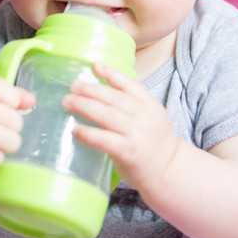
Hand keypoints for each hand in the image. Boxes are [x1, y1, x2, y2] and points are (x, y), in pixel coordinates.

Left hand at [63, 61, 178, 192]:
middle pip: (114, 98)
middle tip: (72, 86)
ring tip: (67, 102)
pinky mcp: (129, 152)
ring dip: (84, 106)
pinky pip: (104, 139)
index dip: (112, 73)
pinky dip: (88, 133)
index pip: (130, 84)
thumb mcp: (151, 117)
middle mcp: (144, 116)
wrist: (169, 171)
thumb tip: (102, 90)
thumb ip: (133, 104)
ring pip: (107, 115)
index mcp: (150, 105)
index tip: (95, 65)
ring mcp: (137, 134)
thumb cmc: (154, 143)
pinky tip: (75, 129)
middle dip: (90, 89)